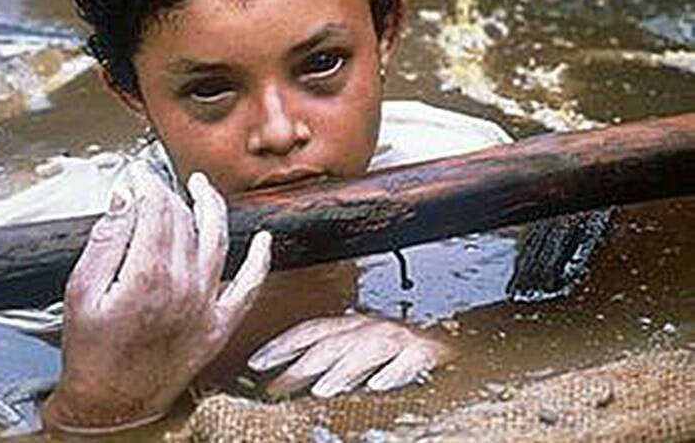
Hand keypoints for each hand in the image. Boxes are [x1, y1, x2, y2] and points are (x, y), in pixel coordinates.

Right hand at [42, 162, 271, 432]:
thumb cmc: (92, 353)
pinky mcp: (220, 324)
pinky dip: (260, 260)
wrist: (111, 406)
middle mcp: (184, 284)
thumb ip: (106, 240)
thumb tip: (125, 199)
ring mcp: (207, 304)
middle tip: (155, 183)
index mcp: (148, 274)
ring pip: (218, 239)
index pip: (156, 208)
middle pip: (184, 220)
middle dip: (169, 192)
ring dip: (213, 207)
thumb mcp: (81, 291)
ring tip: (203, 187)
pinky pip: (250, 287)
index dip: (147, 184)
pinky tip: (265, 239)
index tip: (137, 175)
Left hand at [247, 313, 447, 397]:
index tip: (256, 362)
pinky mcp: (428, 352)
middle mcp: (372, 328)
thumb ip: (333, 359)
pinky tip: (380, 386)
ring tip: (323, 389)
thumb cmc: (401, 350)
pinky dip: (393, 372)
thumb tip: (292, 376)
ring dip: (343, 369)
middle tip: (278, 386)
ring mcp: (400, 338)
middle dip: (302, 363)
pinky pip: (409, 360)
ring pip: (366, 349)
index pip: (310, 330)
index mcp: (353, 325)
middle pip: (331, 343)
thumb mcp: (361, 349)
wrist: (458, 338)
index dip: (282, 344)